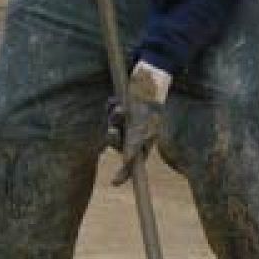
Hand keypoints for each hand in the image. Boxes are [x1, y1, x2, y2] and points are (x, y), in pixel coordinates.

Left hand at [106, 60, 171, 183]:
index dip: (125, 173)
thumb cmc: (149, 102)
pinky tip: (115, 100)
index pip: (133, 162)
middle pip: (118, 144)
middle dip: (113, 137)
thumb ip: (134, 143)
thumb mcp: (142, 125)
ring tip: (118, 108)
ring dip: (112, 119)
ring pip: (112, 127)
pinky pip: (109, 112)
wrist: (149, 75)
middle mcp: (136, 132)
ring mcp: (128, 120)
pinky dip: (110, 107)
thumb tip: (126, 161)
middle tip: (112, 131)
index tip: (114, 183)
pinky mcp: (121, 106)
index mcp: (145, 140)